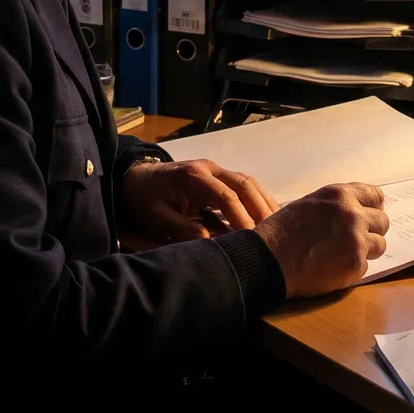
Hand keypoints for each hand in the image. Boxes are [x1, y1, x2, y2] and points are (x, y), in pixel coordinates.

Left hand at [119, 158, 279, 240]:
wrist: (136, 179)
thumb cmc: (145, 199)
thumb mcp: (157, 218)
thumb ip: (182, 229)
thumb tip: (210, 243)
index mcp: (193, 177)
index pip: (226, 197)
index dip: (241, 218)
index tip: (251, 238)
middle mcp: (209, 168)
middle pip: (244, 184)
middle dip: (260, 208)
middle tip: (272, 234)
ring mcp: (215, 170)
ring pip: (248, 182)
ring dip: (263, 202)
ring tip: (277, 226)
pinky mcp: (218, 178)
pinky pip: (243, 186)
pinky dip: (257, 200)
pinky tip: (267, 216)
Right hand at [252, 183, 389, 298]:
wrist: (268, 260)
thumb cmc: (282, 232)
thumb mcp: (310, 204)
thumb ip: (337, 205)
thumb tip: (359, 210)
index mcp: (340, 196)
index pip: (376, 196)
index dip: (372, 207)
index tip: (368, 215)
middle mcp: (352, 215)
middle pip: (382, 221)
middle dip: (370, 230)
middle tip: (352, 239)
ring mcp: (356, 241)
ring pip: (379, 245)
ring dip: (365, 250)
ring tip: (343, 254)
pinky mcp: (355, 265)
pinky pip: (366, 266)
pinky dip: (353, 268)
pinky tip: (333, 267)